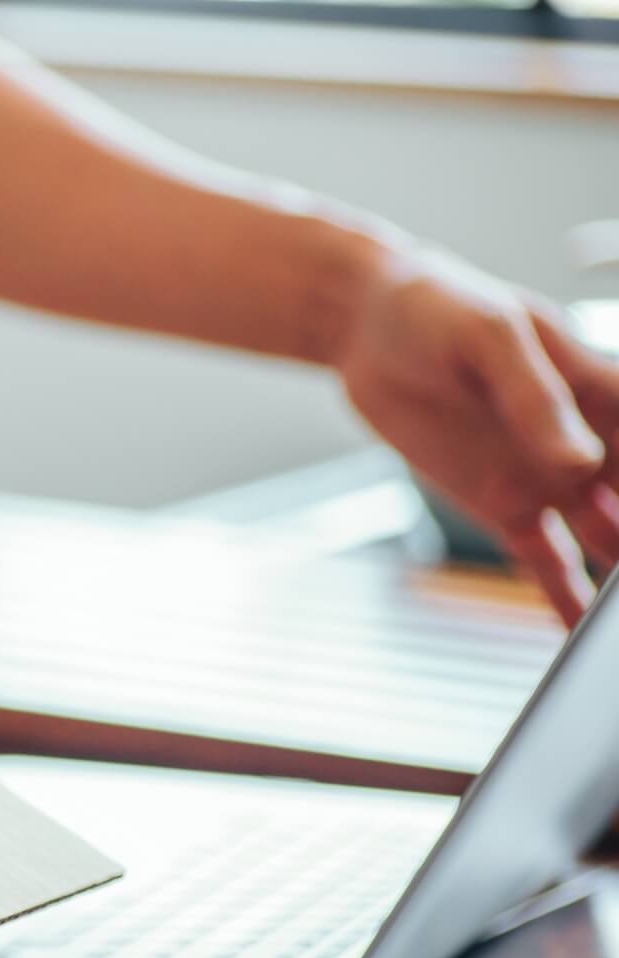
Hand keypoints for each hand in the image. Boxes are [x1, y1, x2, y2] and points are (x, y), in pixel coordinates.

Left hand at [335, 245, 618, 622]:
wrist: (370, 327)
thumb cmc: (439, 309)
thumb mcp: (490, 337)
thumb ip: (534, 396)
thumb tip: (579, 460)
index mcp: (605, 390)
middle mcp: (591, 442)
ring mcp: (551, 479)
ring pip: (609, 542)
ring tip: (618, 635)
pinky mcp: (505, 507)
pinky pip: (547, 563)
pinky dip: (564, 601)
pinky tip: (578, 642)